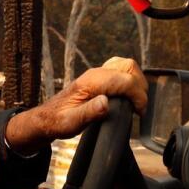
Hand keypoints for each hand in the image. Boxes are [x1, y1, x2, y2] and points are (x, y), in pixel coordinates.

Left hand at [5, 57, 147, 153]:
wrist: (47, 117)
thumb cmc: (59, 121)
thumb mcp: (72, 123)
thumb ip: (89, 112)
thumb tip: (106, 102)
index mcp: (91, 82)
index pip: (126, 80)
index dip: (138, 96)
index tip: (139, 112)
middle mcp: (96, 73)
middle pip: (130, 67)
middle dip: (140, 86)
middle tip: (139, 107)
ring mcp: (98, 73)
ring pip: (127, 66)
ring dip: (137, 81)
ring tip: (136, 102)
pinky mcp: (100, 77)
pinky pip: (121, 70)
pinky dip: (131, 80)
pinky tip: (128, 96)